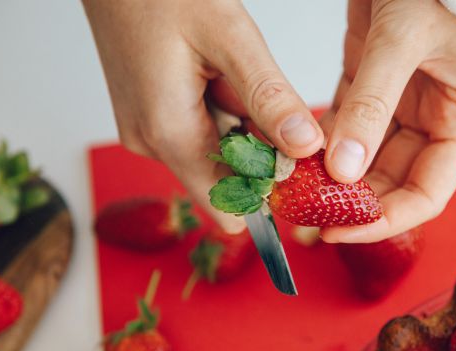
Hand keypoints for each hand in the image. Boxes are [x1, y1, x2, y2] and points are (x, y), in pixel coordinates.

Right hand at [83, 0, 323, 232]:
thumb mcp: (229, 39)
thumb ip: (269, 98)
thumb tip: (304, 146)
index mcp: (170, 134)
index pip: (227, 206)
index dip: (268, 195)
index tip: (298, 170)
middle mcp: (153, 143)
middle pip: (227, 177)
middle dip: (259, 149)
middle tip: (267, 100)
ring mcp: (150, 130)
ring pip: (217, 152)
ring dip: (241, 124)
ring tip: (232, 74)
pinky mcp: (153, 116)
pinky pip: (201, 131)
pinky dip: (223, 111)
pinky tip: (218, 75)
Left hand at [320, 0, 455, 242]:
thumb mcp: (405, 40)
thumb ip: (372, 106)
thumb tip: (343, 171)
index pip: (428, 192)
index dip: (387, 220)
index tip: (340, 231)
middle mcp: (432, 118)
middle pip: (391, 181)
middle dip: (351, 202)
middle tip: (305, 213)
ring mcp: (400, 103)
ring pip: (365, 158)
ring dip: (332, 175)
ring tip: (294, 189)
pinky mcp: (370, 84)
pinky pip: (346, 126)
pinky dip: (323, 142)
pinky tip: (296, 153)